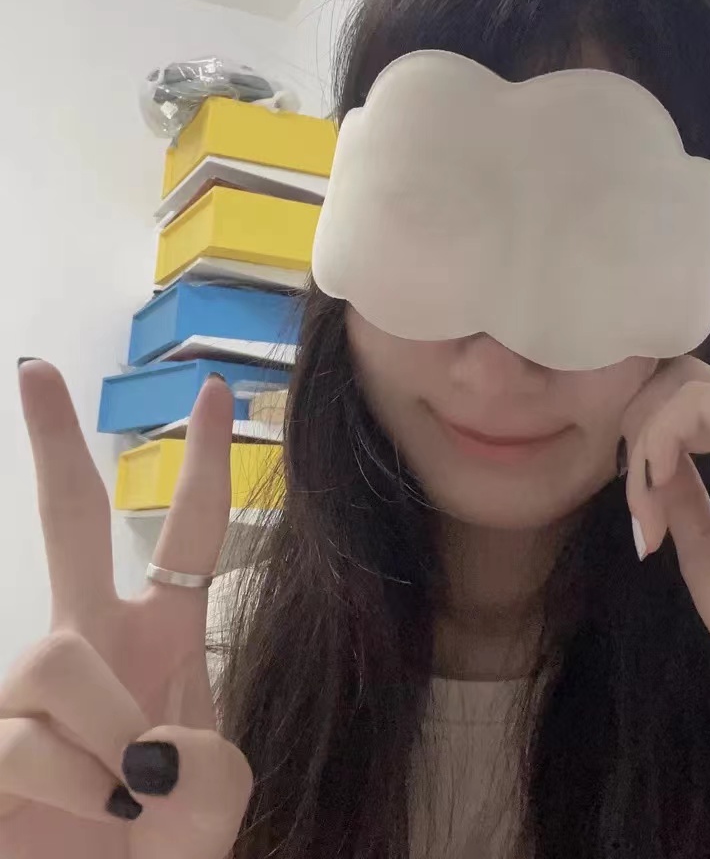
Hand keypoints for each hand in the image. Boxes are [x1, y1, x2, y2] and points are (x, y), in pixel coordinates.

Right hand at [0, 362, 251, 858]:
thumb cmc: (161, 850)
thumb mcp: (217, 805)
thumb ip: (211, 771)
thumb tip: (146, 748)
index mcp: (162, 638)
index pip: (187, 534)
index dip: (202, 462)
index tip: (214, 390)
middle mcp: (91, 644)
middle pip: (70, 519)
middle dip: (53, 442)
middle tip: (35, 368)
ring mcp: (31, 691)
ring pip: (56, 658)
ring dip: (107, 734)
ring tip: (126, 801)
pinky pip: (23, 739)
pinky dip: (72, 783)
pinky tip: (88, 812)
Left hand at [620, 356, 709, 696]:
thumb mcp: (699, 540)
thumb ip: (678, 494)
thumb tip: (647, 463)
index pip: (684, 408)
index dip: (643, 443)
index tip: (638, 513)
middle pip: (679, 383)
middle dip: (638, 429)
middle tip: (637, 498)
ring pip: (681, 391)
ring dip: (645, 445)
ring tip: (646, 509)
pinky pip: (695, 401)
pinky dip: (659, 437)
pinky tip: (658, 482)